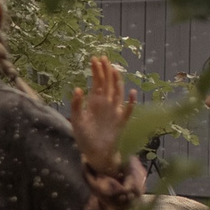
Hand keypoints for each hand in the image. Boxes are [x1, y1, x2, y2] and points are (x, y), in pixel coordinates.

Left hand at [69, 55, 133, 175]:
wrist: (94, 152)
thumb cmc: (85, 136)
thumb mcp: (77, 120)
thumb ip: (76, 105)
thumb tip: (77, 88)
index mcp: (95, 102)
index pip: (97, 82)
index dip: (97, 71)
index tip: (95, 59)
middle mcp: (106, 104)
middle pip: (107, 84)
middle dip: (106, 71)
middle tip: (103, 57)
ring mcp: (115, 111)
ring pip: (118, 92)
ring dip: (117, 82)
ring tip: (115, 70)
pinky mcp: (121, 121)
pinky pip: (128, 110)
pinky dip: (131, 102)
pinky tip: (132, 94)